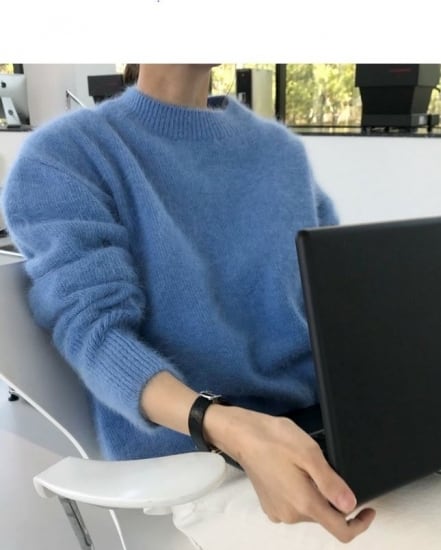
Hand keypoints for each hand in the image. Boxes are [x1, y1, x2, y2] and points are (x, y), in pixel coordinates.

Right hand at [204, 406, 375, 542]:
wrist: (242, 434)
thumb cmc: (274, 439)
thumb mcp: (309, 453)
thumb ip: (331, 483)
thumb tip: (351, 506)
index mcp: (305, 503)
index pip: (341, 530)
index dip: (360, 524)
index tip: (368, 508)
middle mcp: (291, 515)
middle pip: (325, 518)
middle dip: (333, 499)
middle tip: (327, 467)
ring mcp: (278, 512)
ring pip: (309, 511)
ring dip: (316, 494)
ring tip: (305, 465)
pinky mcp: (269, 505)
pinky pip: (294, 506)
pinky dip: (301, 494)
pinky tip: (292, 471)